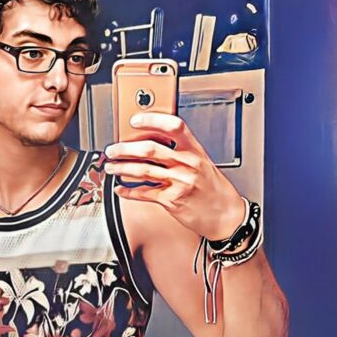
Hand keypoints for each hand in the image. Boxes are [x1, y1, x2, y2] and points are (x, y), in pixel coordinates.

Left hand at [104, 112, 245, 240]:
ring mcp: (179, 182)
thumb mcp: (203, 163)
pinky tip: (120, 189)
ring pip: (143, 171)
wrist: (226, 215)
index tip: (135, 121)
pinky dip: (128, 191)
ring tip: (111, 167)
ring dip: (121, 168)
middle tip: (112, 150)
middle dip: (125, 149)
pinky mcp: (171, 200)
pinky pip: (143, 193)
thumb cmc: (213, 190)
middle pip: (150, 150)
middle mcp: (187, 164)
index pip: (174, 127)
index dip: (153, 121)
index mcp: (195, 151)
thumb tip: (153, 143)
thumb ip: (182, 152)